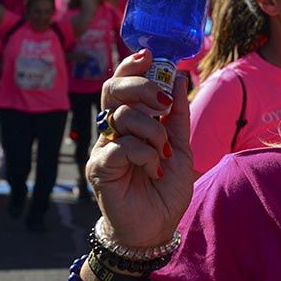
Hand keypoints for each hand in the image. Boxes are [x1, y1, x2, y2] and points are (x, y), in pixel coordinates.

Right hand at [87, 49, 196, 248]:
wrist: (157, 226)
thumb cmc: (166, 188)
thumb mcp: (180, 146)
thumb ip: (178, 115)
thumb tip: (179, 76)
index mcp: (131, 122)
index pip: (122, 84)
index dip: (131, 66)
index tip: (149, 54)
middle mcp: (113, 131)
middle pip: (114, 89)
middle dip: (142, 87)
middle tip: (163, 103)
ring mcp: (104, 148)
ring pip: (123, 116)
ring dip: (152, 132)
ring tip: (160, 154)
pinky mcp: (99, 168)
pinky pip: (122, 146)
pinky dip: (144, 155)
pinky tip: (151, 169)